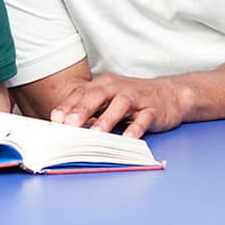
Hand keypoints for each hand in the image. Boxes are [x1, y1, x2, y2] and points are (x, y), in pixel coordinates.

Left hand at [47, 74, 187, 138]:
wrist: (170, 94)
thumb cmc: (132, 100)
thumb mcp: (108, 100)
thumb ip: (89, 111)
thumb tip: (63, 127)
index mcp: (103, 85)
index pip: (81, 93)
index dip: (67, 106)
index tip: (54, 119)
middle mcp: (118, 88)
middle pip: (97, 96)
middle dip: (82, 110)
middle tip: (69, 125)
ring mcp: (136, 98)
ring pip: (119, 106)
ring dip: (106, 120)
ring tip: (95, 134)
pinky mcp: (152, 110)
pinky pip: (143, 119)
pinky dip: (135, 129)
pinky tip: (127, 139)